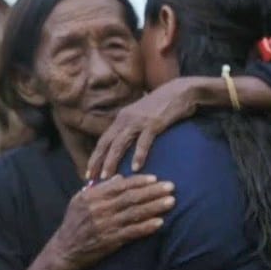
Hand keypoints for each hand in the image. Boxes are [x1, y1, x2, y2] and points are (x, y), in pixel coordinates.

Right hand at [47, 175, 174, 269]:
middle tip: (171, 187)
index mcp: (91, 197)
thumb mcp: (79, 201)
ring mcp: (105, 225)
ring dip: (154, 207)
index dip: (138, 181)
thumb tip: (119, 179)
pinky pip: (131, 232)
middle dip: (152, 191)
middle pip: (130, 198)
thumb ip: (99, 189)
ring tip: (170, 202)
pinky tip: (159, 223)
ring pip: (134, 213)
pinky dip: (146, 227)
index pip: (119, 186)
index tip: (155, 179)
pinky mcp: (110, 241)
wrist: (65, 249)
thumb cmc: (74, 223)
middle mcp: (98, 209)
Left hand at [86, 78, 200, 179]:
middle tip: (91, 178)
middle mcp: (126, 119)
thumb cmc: (163, 106)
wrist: (181, 91)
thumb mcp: (141, 116)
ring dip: (112, 161)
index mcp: (122, 119)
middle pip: (106, 143)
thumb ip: (132, 130)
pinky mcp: (154, 123)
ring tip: (107, 177)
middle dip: (97, 161)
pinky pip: (143, 141)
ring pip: (120, 143)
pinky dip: (138, 155)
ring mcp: (139, 121)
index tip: (89, 173)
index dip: (95, 157)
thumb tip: (125, 148)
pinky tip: (135, 168)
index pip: (103, 140)